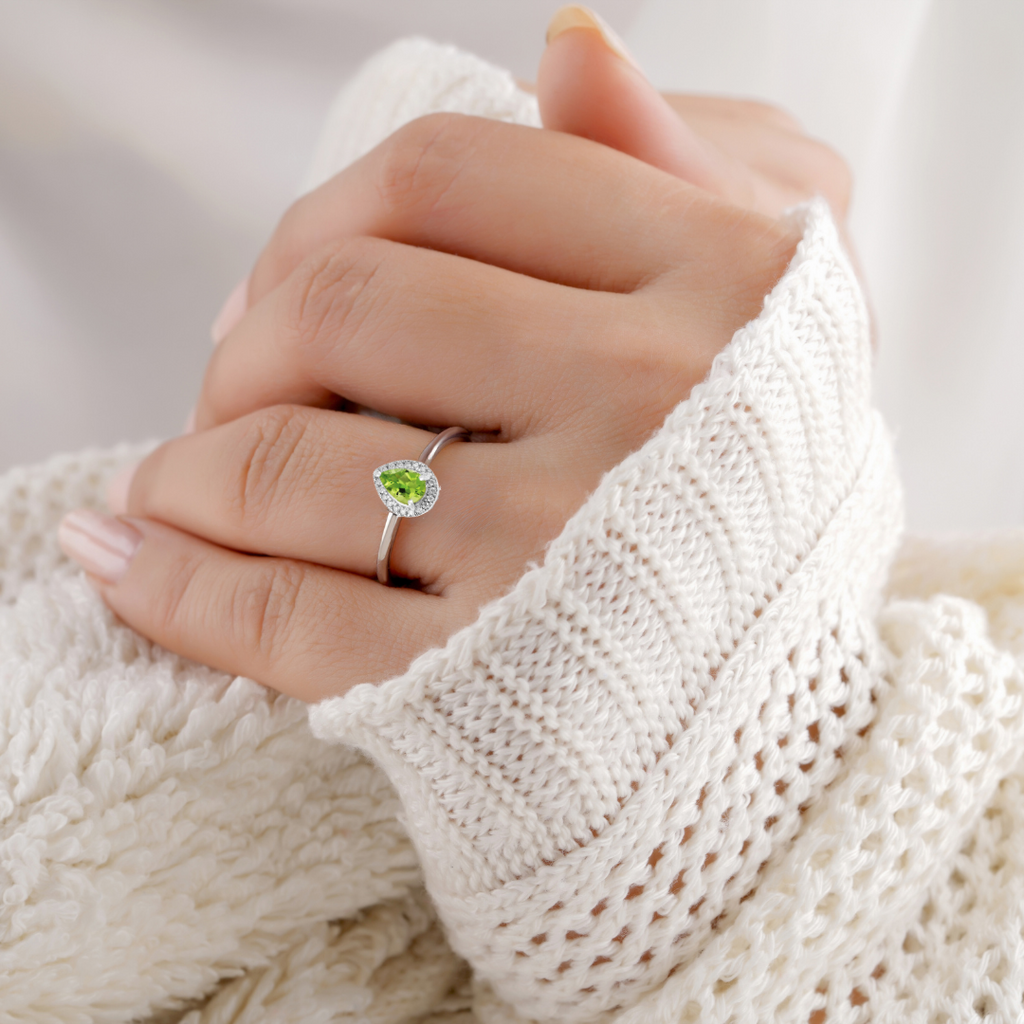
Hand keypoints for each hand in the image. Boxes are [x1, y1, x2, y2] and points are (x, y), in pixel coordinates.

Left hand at [58, 16, 848, 701]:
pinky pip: (285, 617)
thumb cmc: (760, 508)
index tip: (293, 275)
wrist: (784, 715)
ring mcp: (565, 546)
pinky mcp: (491, 681)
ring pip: (289, 459)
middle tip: (234, 387)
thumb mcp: (774, 322)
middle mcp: (650, 405)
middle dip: (244, 341)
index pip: (446, 174)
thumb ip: (672, 169)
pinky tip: (134, 564)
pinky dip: (179, 586)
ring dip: (188, 468)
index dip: (327, 213)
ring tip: (172, 486)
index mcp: (720, 284)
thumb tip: (570, 46)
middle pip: (342, 303)